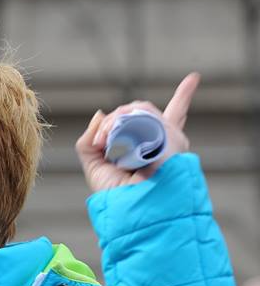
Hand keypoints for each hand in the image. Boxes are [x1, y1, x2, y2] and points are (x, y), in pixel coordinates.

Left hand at [75, 72, 199, 192]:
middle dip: (111, 122)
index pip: (169, 117)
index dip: (183, 97)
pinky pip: (144, 116)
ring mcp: (169, 138)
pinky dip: (120, 126)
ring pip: (137, 110)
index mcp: (153, 146)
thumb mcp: (94, 165)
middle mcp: (165, 140)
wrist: (128, 207)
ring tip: (105, 145)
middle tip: (99, 143)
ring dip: (113, 124)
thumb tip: (99, 114)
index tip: (194, 78)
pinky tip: (114, 144)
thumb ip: (90, 140)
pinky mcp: (170, 138)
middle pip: (137, 112)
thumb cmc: (114, 194)